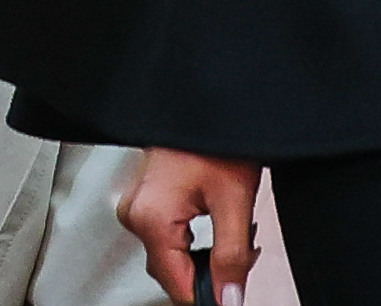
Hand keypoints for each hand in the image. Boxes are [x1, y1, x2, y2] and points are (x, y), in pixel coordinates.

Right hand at [120, 147, 260, 305]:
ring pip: (171, 254)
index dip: (208, 298)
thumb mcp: (235, 201)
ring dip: (203, 258)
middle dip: (210, 275)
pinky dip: (193, 241)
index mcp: (151, 217)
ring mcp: (137, 204)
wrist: (210, 95)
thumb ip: (232, 257)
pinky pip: (166, 235)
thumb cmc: (219, 135)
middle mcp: (135, 213)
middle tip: (245, 257)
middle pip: (171, 271)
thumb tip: (228, 299)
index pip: (176, 285)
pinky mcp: (146, 198)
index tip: (232, 299)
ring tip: (237, 239)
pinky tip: (218, 227)